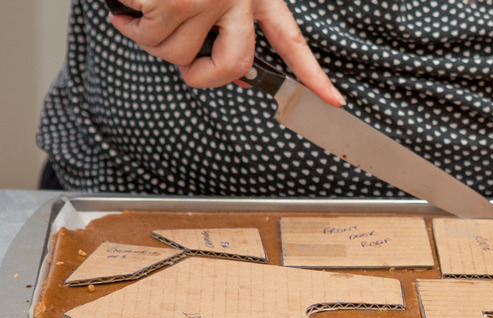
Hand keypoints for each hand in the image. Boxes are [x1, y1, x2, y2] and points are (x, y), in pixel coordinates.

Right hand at [108, 0, 343, 105]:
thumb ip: (224, 23)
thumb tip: (227, 71)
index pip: (291, 40)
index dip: (312, 74)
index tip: (333, 100)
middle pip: (235, 65)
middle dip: (204, 78)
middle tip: (188, 69)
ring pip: (181, 56)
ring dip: (153, 41)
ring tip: (144, 13)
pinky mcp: (175, 0)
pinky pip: (149, 37)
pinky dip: (130, 26)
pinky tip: (126, 9)